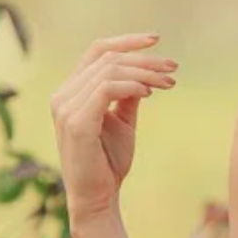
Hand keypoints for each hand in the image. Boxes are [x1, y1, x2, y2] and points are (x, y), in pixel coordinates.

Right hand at [50, 33, 178, 229]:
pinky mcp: (76, 122)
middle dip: (145, 60)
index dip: (127, 41)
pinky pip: (106, 89)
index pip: (97, 51)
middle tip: (174, 69)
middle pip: (107, 58)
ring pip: (109, 70)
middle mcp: (63, 95)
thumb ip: (127, 96)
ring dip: (144, 73)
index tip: (157, 40)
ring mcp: (66, 107)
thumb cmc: (109, 162)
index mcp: (71, 91)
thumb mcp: (122, 122)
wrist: (98, 197)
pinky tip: (150, 93)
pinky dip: (132, 86)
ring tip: (168, 83)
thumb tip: (144, 76)